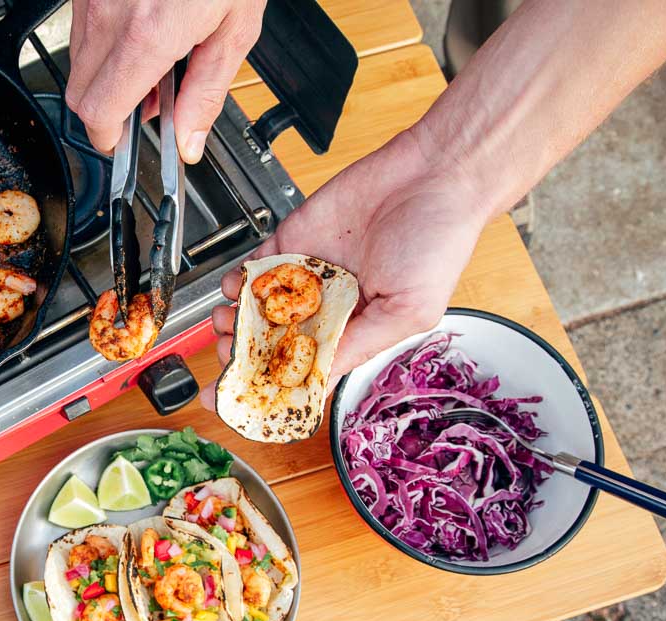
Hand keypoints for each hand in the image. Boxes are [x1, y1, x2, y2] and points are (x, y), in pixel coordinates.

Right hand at [66, 0, 266, 161]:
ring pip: (78, 60)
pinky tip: (140, 28)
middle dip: (106, 109)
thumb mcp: (236, 28)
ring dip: (106, 73)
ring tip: (151, 59)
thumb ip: (208, 92)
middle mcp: (109, 15)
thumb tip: (187, 139)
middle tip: (145, 104)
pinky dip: (105, 39)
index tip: (124, 140)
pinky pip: (82, 25)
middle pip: (78, 93)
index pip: (99, 112)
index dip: (109, 137)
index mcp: (148, 35)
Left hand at [201, 130, 488, 408]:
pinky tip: (233, 288)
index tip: (243, 399)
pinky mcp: (293, 241)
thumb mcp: (408, 311)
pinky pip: (257, 266)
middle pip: (274, 340)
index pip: (308, 367)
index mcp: (356, 329)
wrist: (434, 175)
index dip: (275, 385)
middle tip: (229, 356)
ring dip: (236, 318)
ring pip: (259, 306)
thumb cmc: (439, 242)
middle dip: (245, 352)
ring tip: (226, 325)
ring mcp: (308, 274)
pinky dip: (239, 280)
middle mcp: (329, 305)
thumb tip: (320, 375)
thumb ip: (360, 344)